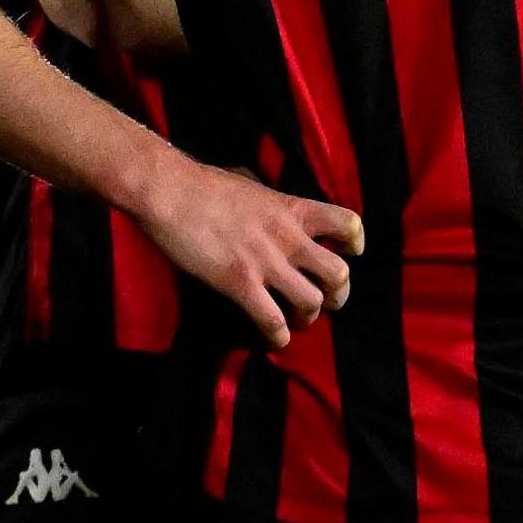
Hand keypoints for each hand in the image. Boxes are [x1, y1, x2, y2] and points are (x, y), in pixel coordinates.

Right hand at [126, 151, 363, 349]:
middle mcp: (288, 237)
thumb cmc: (202, 184)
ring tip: (297, 320)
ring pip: (312, 302)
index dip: (354, 245)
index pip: (349, 226)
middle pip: (339, 275)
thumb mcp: (252, 186)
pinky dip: (279, 336)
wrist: (168, 190)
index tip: (344, 253)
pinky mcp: (239, 283)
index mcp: (293, 209)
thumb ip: (271, 205)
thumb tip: (273, 213)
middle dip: (337, 294)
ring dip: (309, 317)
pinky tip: (273, 338)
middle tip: (323, 300)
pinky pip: (273, 321)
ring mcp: (265, 262)